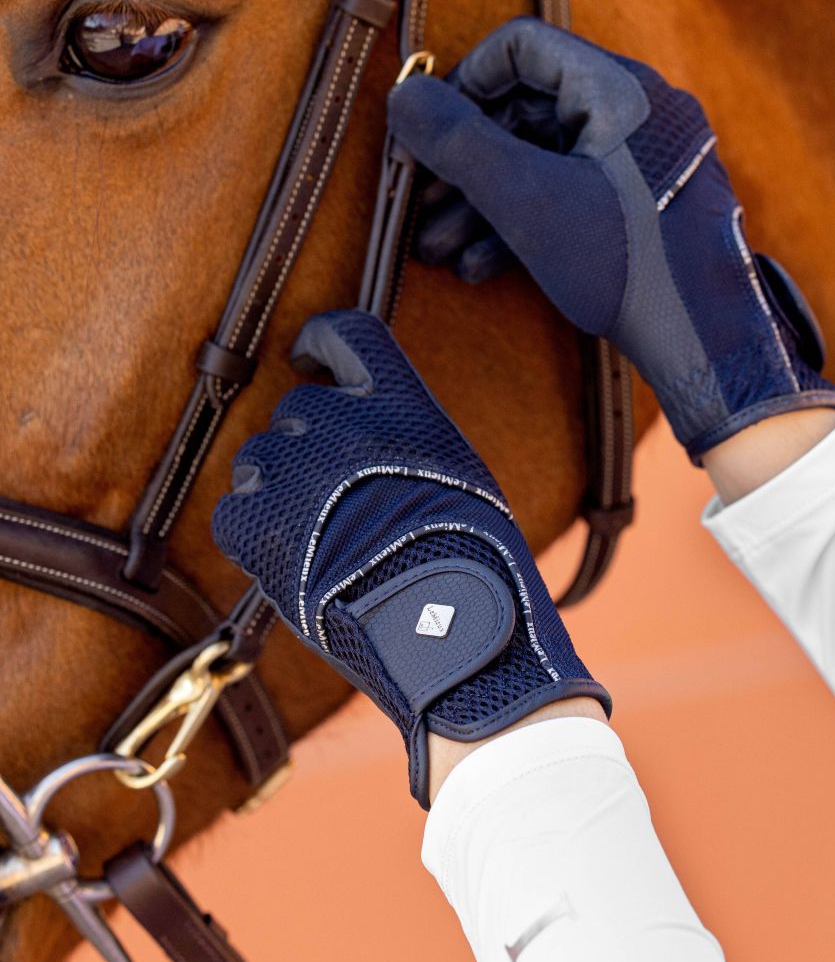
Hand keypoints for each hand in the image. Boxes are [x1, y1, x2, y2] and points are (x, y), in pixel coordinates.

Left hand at [212, 310, 609, 806]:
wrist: (444, 629)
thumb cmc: (475, 563)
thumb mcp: (464, 478)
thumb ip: (410, 445)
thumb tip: (380, 453)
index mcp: (398, 401)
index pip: (346, 333)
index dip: (320, 341)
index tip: (308, 354)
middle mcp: (338, 418)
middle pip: (298, 408)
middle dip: (310, 446)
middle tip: (334, 496)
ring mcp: (291, 468)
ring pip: (260, 458)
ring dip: (279, 488)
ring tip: (316, 537)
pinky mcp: (255, 524)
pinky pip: (234, 510)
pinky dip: (252, 532)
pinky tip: (288, 560)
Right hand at [387, 16, 834, 461]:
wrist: (706, 343)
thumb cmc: (627, 264)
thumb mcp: (529, 201)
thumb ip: (460, 144)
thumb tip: (403, 98)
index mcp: (620, 89)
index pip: (522, 46)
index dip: (463, 83)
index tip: (425, 131)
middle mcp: (637, 114)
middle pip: (526, 109)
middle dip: (465, 162)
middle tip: (419, 202)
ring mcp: (644, 162)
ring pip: (543, 161)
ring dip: (483, 202)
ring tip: (437, 248)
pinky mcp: (644, 208)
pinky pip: (571, 194)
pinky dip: (523, 222)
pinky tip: (479, 265)